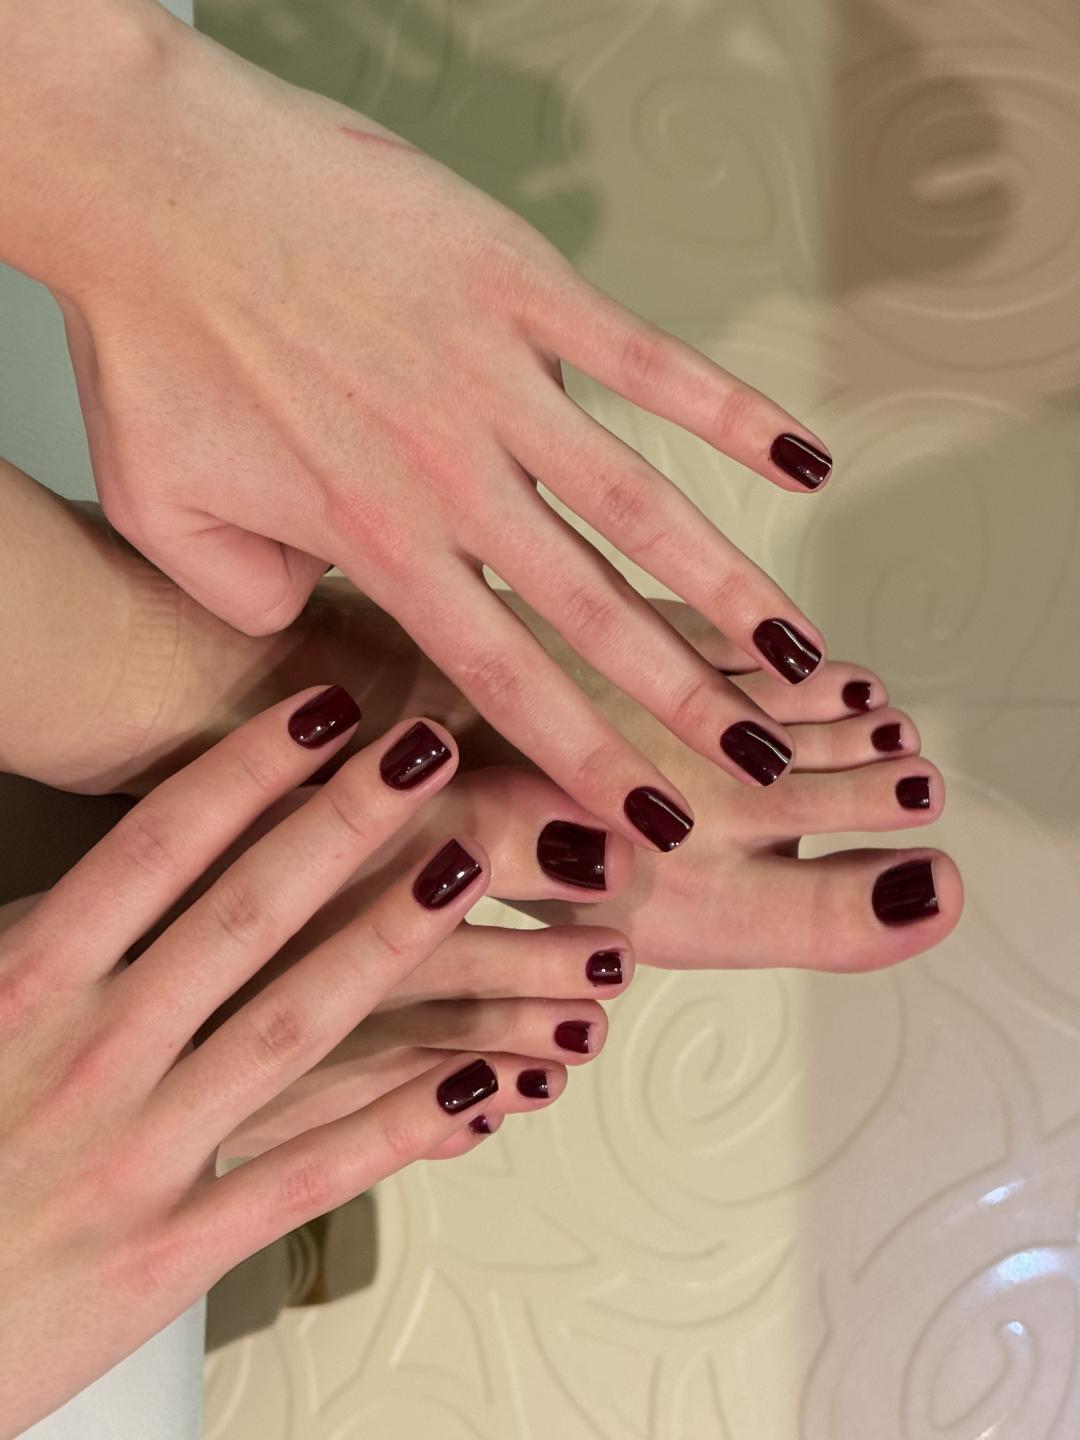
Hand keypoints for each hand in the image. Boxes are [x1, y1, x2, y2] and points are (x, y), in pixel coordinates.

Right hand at [0, 690, 564, 1435]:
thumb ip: (38, 931)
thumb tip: (134, 846)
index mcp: (23, 985)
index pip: (155, 851)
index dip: (248, 771)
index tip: (330, 709)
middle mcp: (89, 1057)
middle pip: (243, 916)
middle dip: (345, 824)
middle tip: (431, 748)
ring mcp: (138, 1155)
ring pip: (293, 1029)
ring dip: (391, 944)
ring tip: (468, 871)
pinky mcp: (173, 1251)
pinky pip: (306, 1174)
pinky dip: (396, 1124)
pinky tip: (477, 1081)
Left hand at [50, 6, 830, 849]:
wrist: (148, 177)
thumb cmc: (147, 339)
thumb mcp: (158, 509)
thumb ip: (246, 597)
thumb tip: (321, 631)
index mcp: (375, 540)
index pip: (502, 677)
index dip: (582, 758)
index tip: (649, 820)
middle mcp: (452, 477)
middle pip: (595, 612)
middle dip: (686, 701)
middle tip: (761, 763)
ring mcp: (495, 378)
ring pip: (640, 503)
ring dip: (730, 584)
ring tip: (802, 652)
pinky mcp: (519, 286)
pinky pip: (645, 358)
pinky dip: (729, 410)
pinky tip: (802, 460)